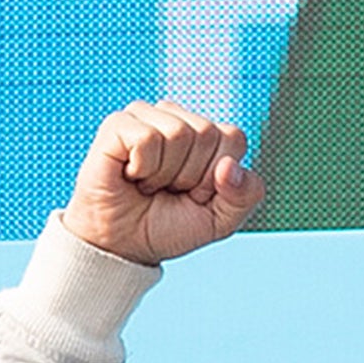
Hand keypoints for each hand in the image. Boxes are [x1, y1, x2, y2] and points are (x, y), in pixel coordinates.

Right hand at [62, 101, 266, 265]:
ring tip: (149, 183)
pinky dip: (142, 168)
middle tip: (170, 190)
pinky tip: (131, 175)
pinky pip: (146, 138)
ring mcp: (146, 117)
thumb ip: (246, 194)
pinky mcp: (117, 124)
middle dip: (192, 175)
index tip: (197, 193)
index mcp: (208, 135)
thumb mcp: (223, 220)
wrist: (125, 246)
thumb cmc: (171, 227)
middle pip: (207, 133)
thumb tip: (230, 165)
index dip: (217, 176)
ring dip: (165, 173)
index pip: (233, 138)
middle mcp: (178, 118)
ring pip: (178, 133)